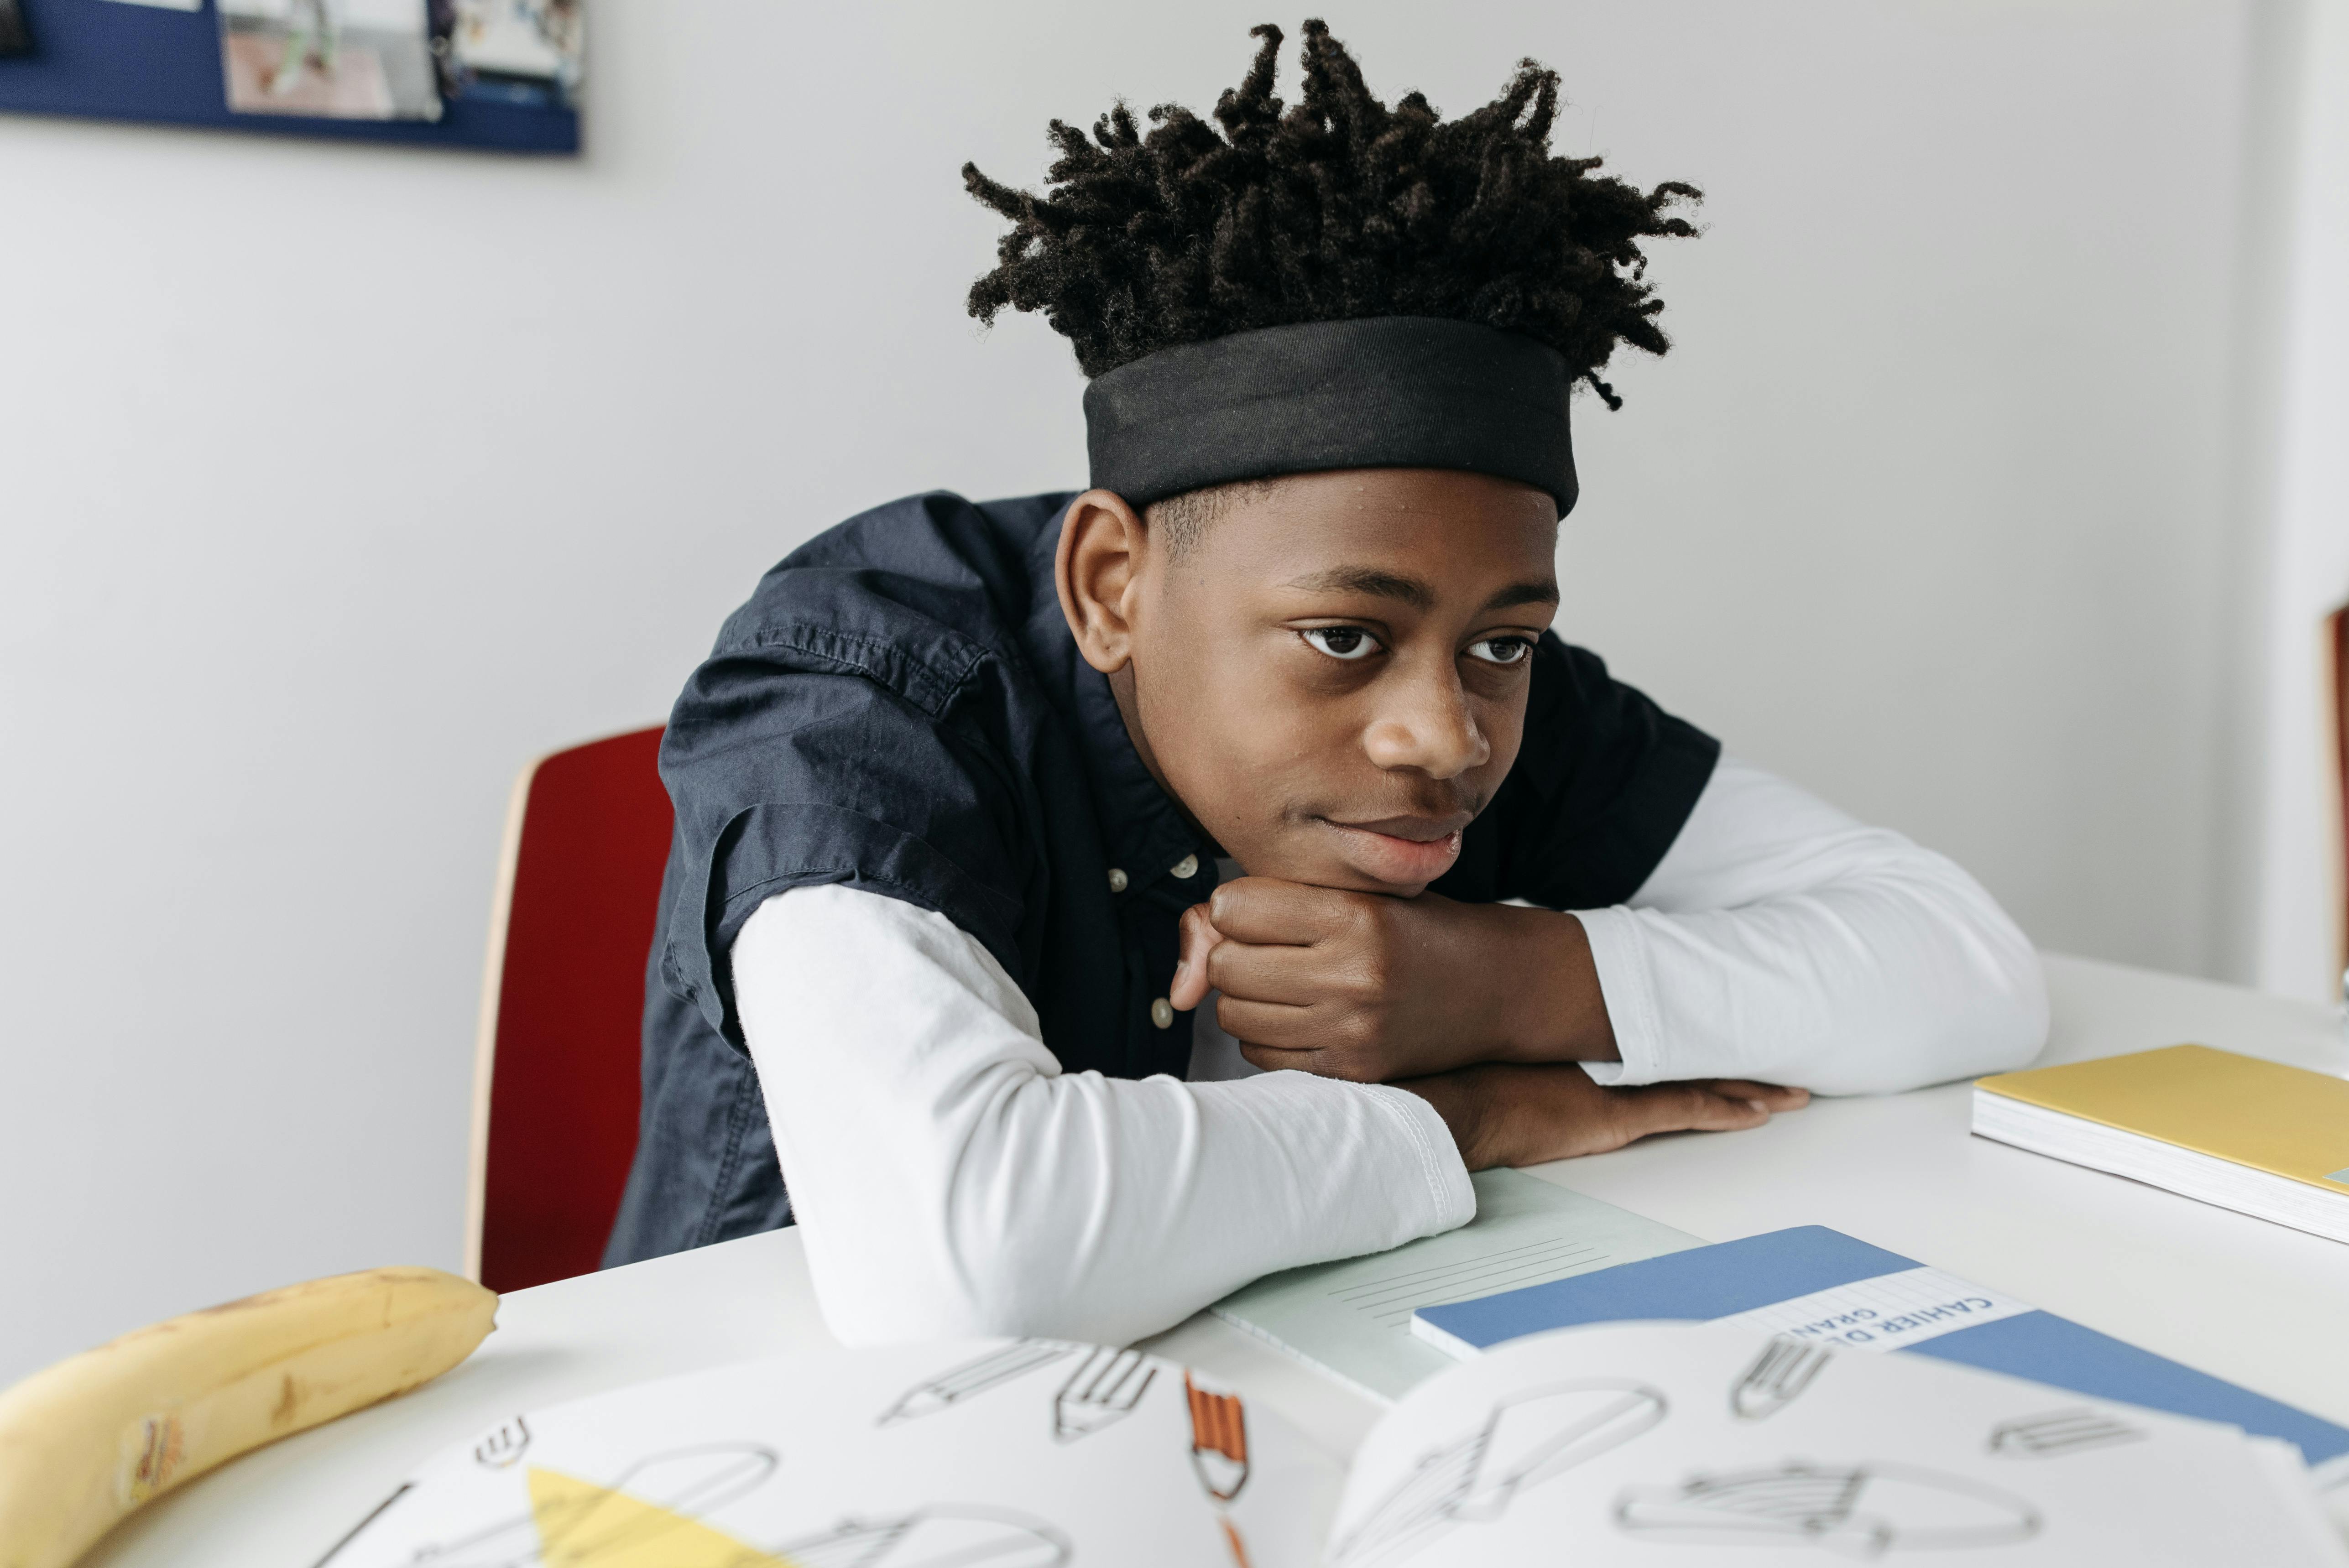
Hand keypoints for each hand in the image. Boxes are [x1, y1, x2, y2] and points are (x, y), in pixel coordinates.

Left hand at [1168, 876, 1615, 1081]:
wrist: (1496, 987)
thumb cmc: (1415, 929)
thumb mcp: (1357, 892)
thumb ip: (1271, 902)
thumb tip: (1191, 944)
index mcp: (1357, 916)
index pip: (1234, 907)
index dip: (1238, 907)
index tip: (1264, 910)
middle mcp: (1354, 975)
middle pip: (1226, 965)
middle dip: (1235, 954)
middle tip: (1270, 948)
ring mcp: (1352, 1030)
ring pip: (1234, 1015)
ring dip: (1246, 998)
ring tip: (1285, 982)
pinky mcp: (1352, 1071)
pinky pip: (1261, 1057)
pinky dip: (1267, 1036)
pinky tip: (1301, 1016)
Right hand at [1398, 1062, 1810, 1168]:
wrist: (1462, 1101)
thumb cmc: (1473, 1076)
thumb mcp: (1509, 1047)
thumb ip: (1534, 1034)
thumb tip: (1537, 1025)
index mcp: (1592, 1040)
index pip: (1661, 1032)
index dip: (1701, 1030)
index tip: (1731, 1025)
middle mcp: (1615, 1056)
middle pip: (1693, 1054)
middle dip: (1741, 1057)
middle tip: (1786, 1051)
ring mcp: (1621, 1085)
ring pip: (1703, 1081)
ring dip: (1750, 1087)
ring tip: (1793, 1090)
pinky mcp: (1622, 1117)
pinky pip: (1689, 1112)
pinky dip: (1726, 1112)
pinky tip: (1759, 1115)